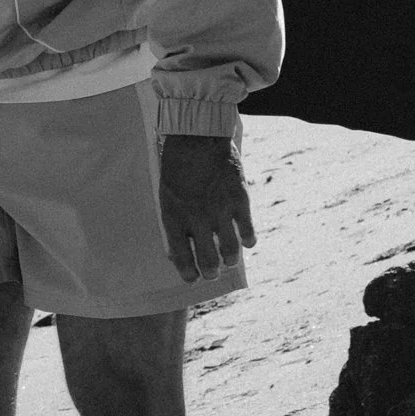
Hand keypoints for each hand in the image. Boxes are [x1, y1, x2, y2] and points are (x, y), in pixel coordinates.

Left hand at [157, 131, 253, 281]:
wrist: (198, 136)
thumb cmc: (177, 164)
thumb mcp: (166, 193)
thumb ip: (174, 220)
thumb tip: (175, 248)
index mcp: (175, 217)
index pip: (181, 256)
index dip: (188, 273)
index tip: (192, 279)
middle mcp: (197, 219)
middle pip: (208, 258)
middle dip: (211, 271)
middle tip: (213, 274)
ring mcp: (220, 210)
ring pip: (230, 249)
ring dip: (230, 260)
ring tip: (230, 261)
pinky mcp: (239, 199)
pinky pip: (247, 229)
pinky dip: (249, 240)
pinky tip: (248, 242)